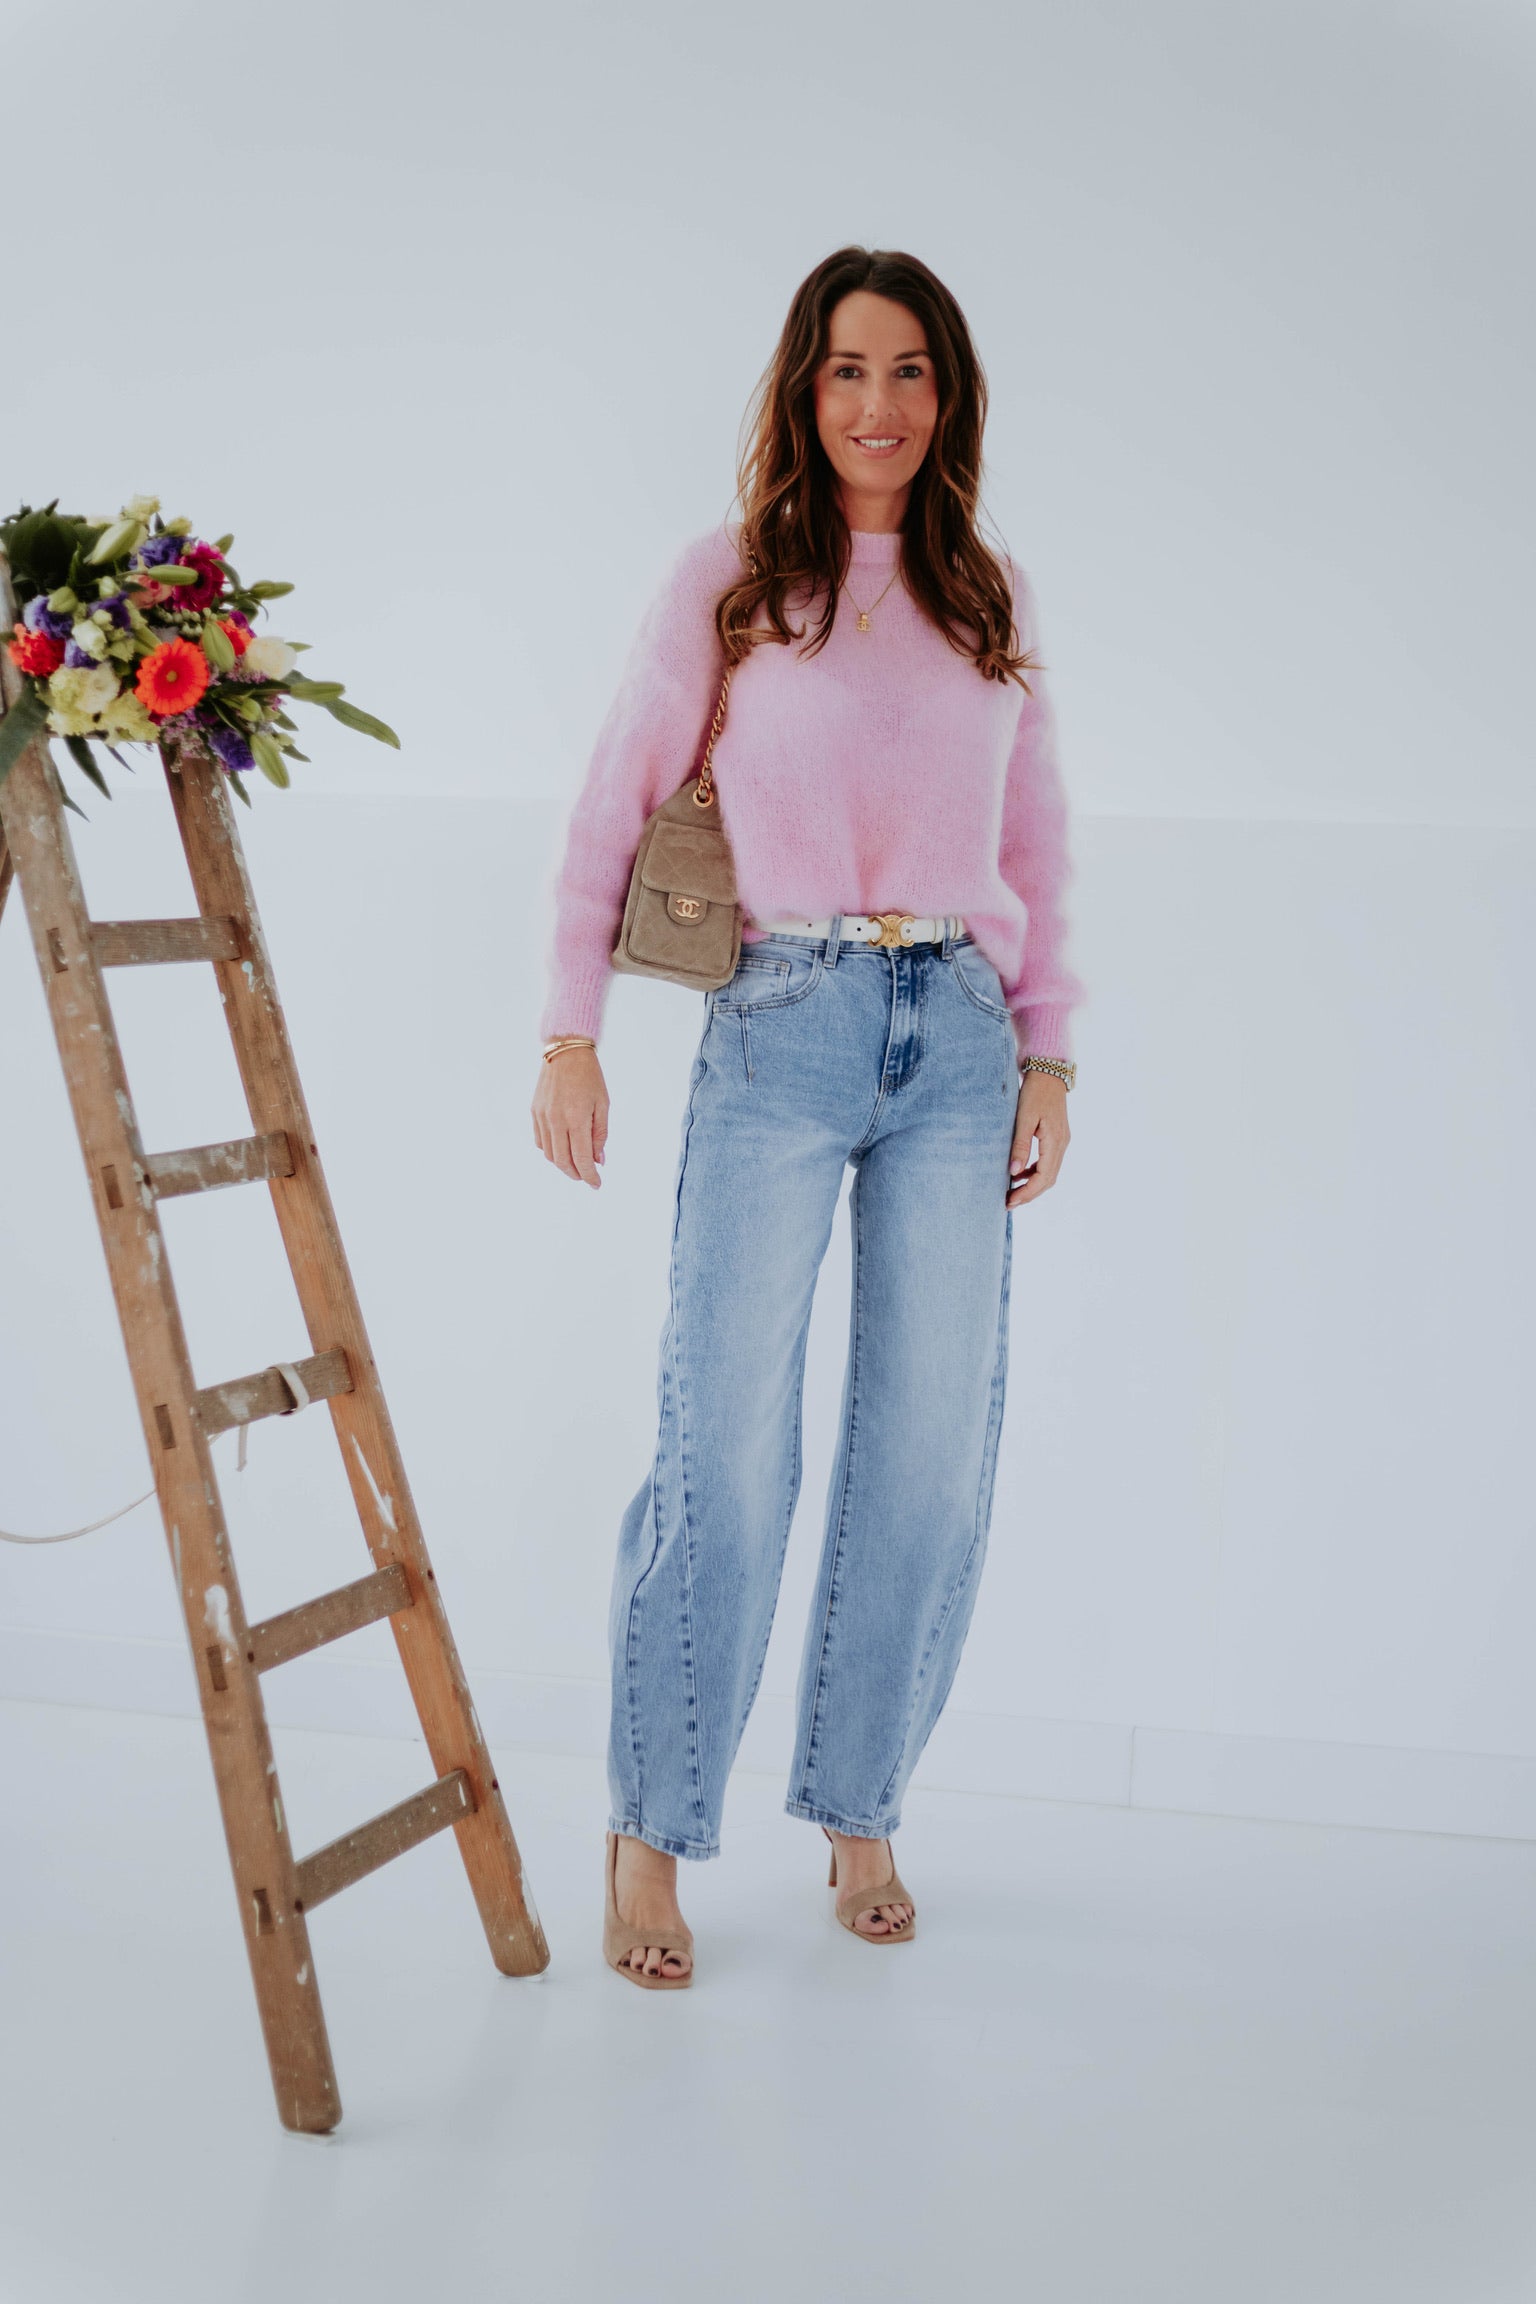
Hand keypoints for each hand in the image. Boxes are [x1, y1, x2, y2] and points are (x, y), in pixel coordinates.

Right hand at [532, 1046, 608, 1187]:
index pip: (582, 1158)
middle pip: (563, 1161)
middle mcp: (556, 1119)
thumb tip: (598, 1160)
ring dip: (563, 1164)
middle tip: (587, 1177)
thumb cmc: (589, 1076)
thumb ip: (600, 1134)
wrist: (565, 1051)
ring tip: (577, 1163)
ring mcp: (542, 1116)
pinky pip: (540, 1141)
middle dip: (576, 1174)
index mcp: (576, 1117)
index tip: (597, 1184)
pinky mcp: (534, 1111)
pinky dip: (551, 1151)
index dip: (590, 1176)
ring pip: (549, 1154)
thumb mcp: (603, 1104)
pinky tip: (563, 1148)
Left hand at [1006, 1070, 1069, 1207]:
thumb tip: (1014, 1172)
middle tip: (1008, 1202)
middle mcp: (1062, 1144)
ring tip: (1012, 1192)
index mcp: (1055, 1141)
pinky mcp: (1057, 1137)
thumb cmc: (1034, 1092)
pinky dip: (1035, 1172)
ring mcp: (1062, 1141)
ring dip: (1033, 1185)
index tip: (1010, 1201)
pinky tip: (1020, 1174)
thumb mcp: (1024, 1118)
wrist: (1049, 1072)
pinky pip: (1048, 1162)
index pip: (1043, 1177)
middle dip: (1029, 1194)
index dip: (1027, 1192)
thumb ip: (1020, 1145)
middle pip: (1048, 1180)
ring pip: (1050, 1173)